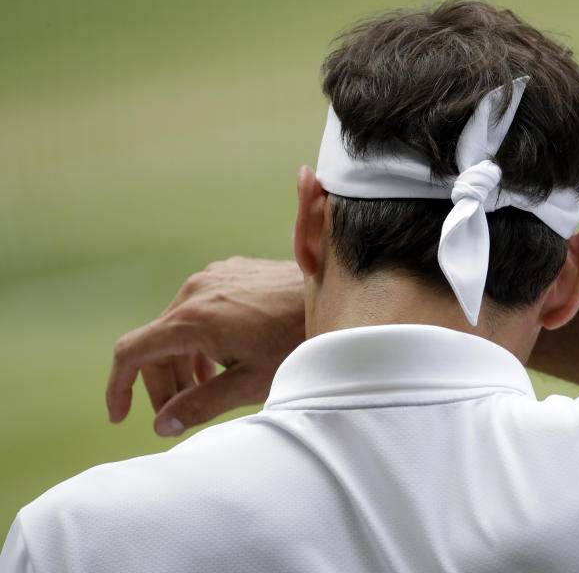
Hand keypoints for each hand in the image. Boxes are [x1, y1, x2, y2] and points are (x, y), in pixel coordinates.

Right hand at [107, 257, 304, 435]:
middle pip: (156, 342)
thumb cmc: (298, 342)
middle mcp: (196, 290)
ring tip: (204, 391)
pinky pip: (202, 308)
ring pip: (179, 325)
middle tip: (178, 416)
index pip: (130, 352)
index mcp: (192, 319)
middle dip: (163, 383)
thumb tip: (163, 426)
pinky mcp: (233, 272)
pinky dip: (202, 338)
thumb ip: (200, 406)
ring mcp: (215, 276)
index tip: (122, 416)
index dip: (119, 388)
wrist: (340, 296)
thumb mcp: (249, 383)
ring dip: (184, 361)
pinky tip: (223, 361)